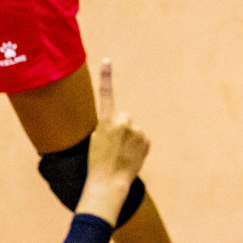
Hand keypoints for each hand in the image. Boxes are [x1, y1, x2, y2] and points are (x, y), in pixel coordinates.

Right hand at [77, 59, 149, 223]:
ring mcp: (137, 131)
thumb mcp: (96, 138)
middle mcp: (124, 122)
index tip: (107, 60)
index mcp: (106, 120)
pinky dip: (137, 145)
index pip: (106, 94)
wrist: (109, 181)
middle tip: (113, 145)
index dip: (106, 76)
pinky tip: (130, 156)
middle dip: (121, 128)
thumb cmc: (98, 161)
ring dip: (129, 138)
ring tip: (121, 153)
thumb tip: (123, 124)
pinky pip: (141, 138)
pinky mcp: (146, 140)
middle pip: (124, 117)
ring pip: (134, 129)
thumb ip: (109, 126)